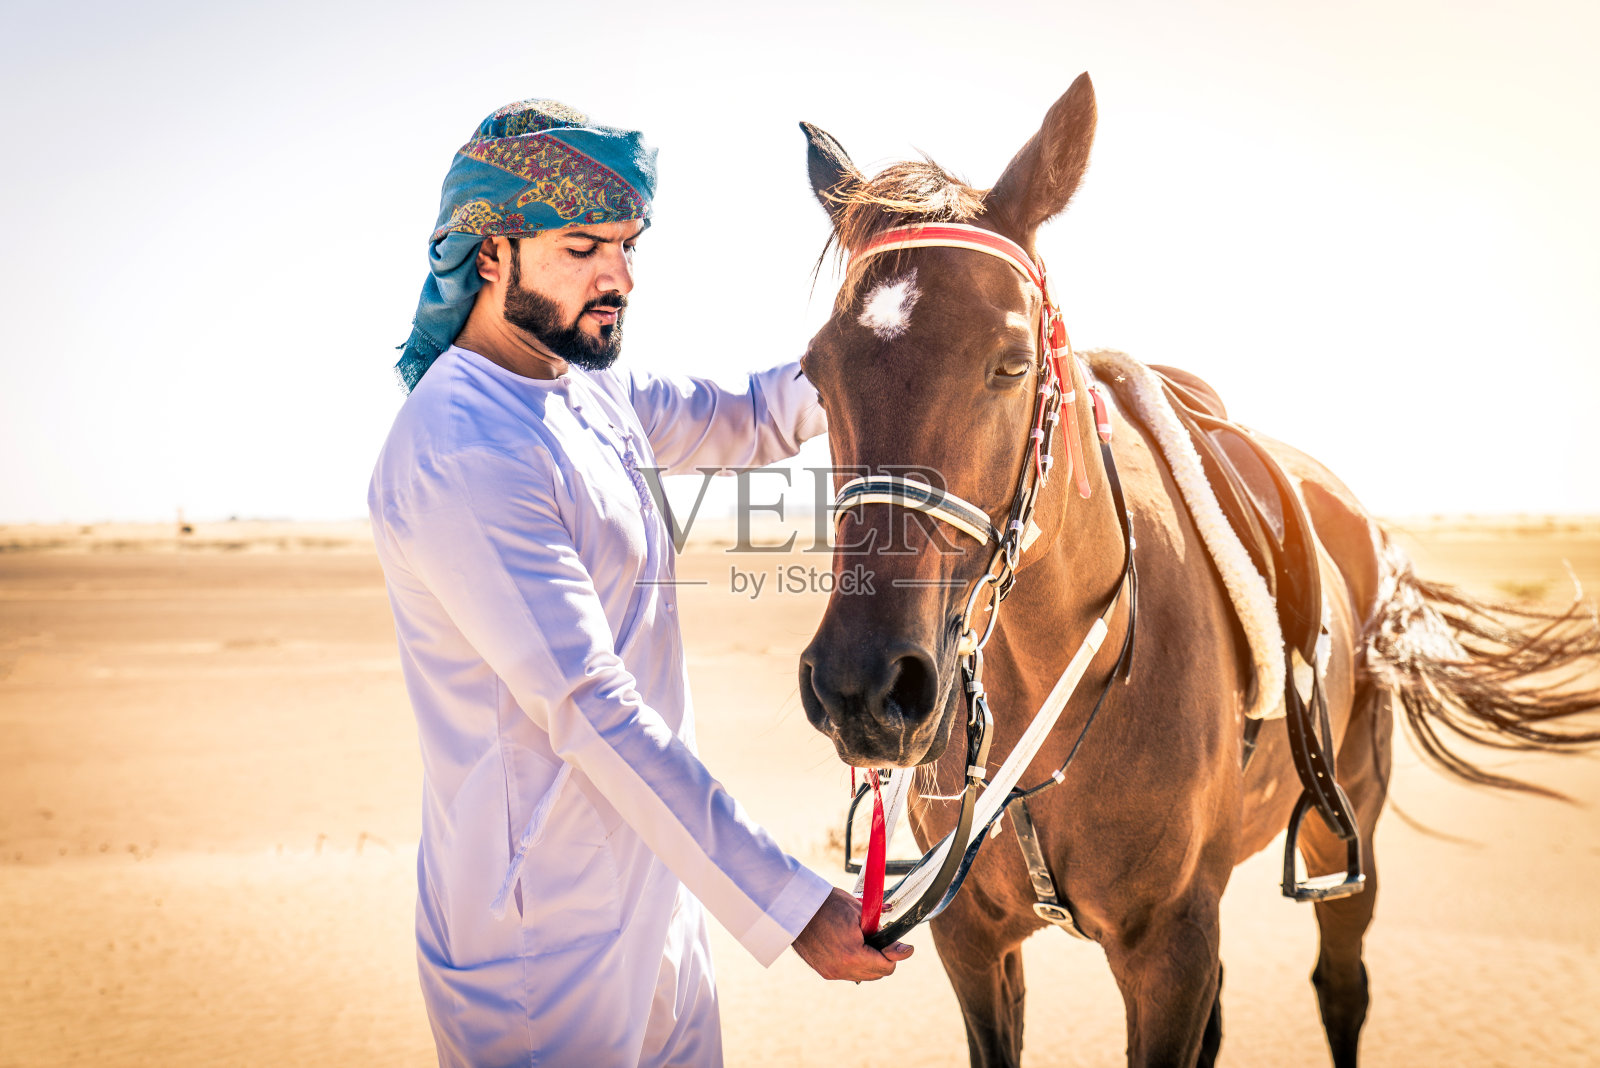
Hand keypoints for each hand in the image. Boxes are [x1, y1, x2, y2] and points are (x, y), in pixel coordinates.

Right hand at [791, 887, 914, 980]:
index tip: (904, 946)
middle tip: (881, 939)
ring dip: (870, 962)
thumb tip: (904, 950)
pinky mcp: (823, 971)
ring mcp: (831, 972)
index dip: (896, 953)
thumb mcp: (861, 911)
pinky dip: (854, 962)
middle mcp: (841, 969)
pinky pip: (848, 972)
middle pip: (877, 974)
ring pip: (863, 975)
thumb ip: (883, 932)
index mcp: (852, 955)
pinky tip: (851, 945)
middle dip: (884, 958)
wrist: (796, 906)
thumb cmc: (828, 903)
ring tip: (865, 941)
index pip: (887, 966)